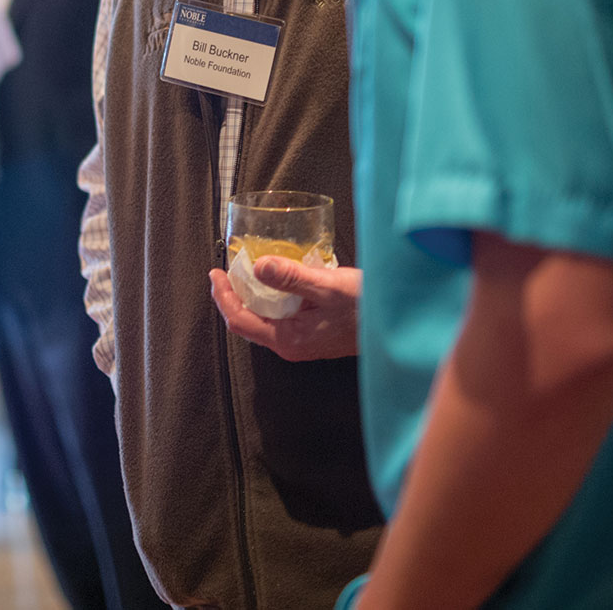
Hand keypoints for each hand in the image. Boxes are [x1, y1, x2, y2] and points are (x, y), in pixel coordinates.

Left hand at [210, 259, 361, 360]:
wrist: (397, 326)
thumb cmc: (366, 309)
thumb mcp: (328, 287)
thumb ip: (292, 278)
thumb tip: (258, 267)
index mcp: (288, 339)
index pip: (240, 321)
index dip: (223, 297)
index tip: (216, 273)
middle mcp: (291, 345)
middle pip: (247, 321)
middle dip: (234, 295)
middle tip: (228, 270)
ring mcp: (301, 341)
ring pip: (263, 318)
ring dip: (252, 295)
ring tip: (247, 271)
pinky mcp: (311, 333)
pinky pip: (280, 316)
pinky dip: (271, 297)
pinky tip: (277, 280)